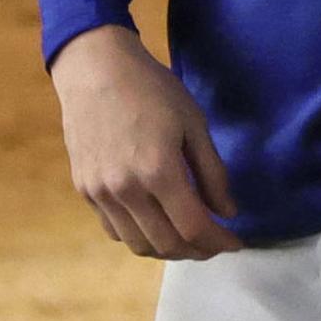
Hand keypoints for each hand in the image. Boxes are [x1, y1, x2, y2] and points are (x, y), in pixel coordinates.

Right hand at [51, 24, 243, 259]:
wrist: (94, 69)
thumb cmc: (151, 89)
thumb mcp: (194, 125)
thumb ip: (212, 173)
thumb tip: (227, 213)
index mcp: (158, 171)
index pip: (193, 227)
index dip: (219, 242)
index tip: (236, 242)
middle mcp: (125, 190)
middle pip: (166, 244)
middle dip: (198, 251)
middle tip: (215, 243)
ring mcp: (99, 193)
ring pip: (137, 244)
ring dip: (168, 250)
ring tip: (189, 239)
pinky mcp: (84, 189)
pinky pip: (114, 229)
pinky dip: (140, 236)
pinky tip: (157, 225)